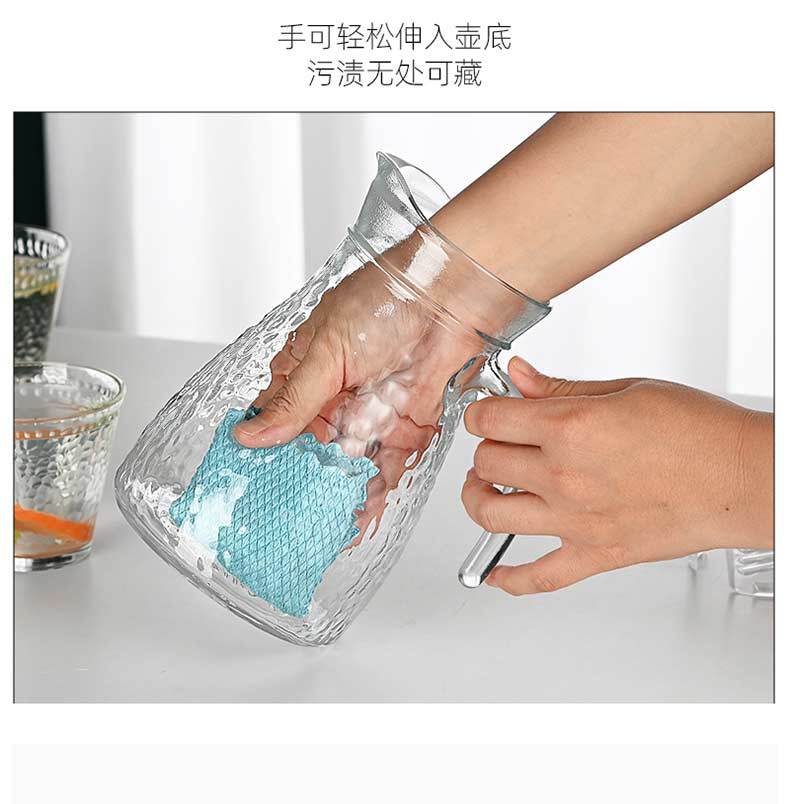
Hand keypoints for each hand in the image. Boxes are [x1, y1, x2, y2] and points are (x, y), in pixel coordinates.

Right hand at [234, 262, 479, 531]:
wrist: (452, 297)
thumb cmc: (385, 302)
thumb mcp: (326, 353)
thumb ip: (293, 401)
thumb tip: (249, 433)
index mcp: (307, 370)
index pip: (278, 419)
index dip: (269, 452)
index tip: (258, 487)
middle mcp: (337, 393)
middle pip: (316, 448)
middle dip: (309, 482)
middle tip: (295, 518)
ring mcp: (371, 409)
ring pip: (351, 461)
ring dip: (343, 492)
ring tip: (329, 527)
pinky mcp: (407, 421)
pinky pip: (389, 461)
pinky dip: (379, 486)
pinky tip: (365, 513)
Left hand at [462, 357, 773, 594]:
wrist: (743, 477)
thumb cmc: (698, 430)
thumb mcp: (625, 390)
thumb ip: (561, 387)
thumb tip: (519, 376)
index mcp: (569, 427)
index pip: (489, 419)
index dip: (480, 410)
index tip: (486, 411)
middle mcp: (563, 475)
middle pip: (485, 462)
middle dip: (486, 447)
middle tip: (500, 442)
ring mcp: (575, 520)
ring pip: (490, 515)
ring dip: (477, 498)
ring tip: (484, 487)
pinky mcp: (594, 555)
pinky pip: (537, 577)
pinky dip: (510, 579)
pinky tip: (496, 574)